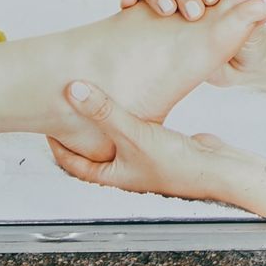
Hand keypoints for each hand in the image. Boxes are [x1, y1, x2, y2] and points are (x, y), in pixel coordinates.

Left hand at [49, 80, 265, 218]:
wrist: (217, 168)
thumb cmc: (175, 164)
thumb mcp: (134, 134)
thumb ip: (104, 112)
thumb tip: (73, 90)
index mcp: (111, 175)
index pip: (72, 162)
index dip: (57, 144)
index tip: (48, 123)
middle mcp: (125, 168)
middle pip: (91, 150)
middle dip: (79, 131)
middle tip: (66, 108)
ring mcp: (144, 156)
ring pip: (115, 137)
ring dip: (106, 121)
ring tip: (96, 99)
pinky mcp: (162, 144)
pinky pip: (139, 128)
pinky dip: (132, 115)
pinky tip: (135, 98)